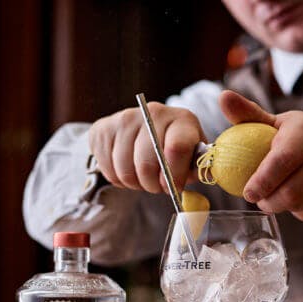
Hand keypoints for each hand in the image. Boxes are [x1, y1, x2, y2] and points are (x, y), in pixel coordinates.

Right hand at [88, 102, 204, 192]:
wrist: (143, 132)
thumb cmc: (175, 152)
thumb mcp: (191, 158)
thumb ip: (197, 169)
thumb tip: (199, 182)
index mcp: (182, 120)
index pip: (177, 148)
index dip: (173, 175)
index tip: (173, 188)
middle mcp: (154, 113)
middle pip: (147, 162)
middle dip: (152, 184)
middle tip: (157, 187)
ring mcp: (126, 118)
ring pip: (125, 169)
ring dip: (135, 183)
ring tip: (143, 178)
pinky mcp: (104, 128)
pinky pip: (108, 168)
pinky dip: (118, 179)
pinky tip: (127, 170)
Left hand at [219, 90, 302, 221]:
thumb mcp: (281, 125)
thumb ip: (250, 116)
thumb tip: (224, 97)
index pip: (284, 158)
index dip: (263, 179)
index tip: (248, 192)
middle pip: (291, 189)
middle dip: (268, 199)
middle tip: (258, 197)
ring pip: (300, 204)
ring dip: (280, 205)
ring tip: (274, 198)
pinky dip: (299, 210)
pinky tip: (298, 200)